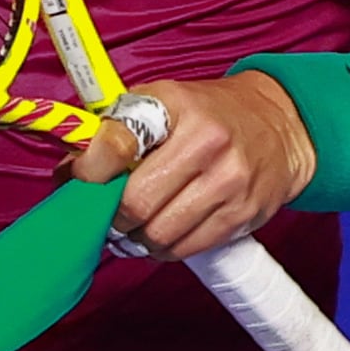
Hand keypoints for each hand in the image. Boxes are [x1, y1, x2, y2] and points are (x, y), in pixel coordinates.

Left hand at [68, 72, 315, 261]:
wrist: (280, 124)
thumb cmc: (209, 113)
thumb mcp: (164, 101)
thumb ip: (117, 130)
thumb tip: (69, 173)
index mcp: (177, 105)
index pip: (117, 142)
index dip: (87, 170)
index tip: (78, 179)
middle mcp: (206, 142)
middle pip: (136, 203)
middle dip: (112, 218)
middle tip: (107, 217)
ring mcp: (228, 181)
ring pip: (160, 234)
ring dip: (136, 240)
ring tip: (132, 230)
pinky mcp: (243, 214)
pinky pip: (187, 248)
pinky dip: (164, 249)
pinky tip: (160, 236)